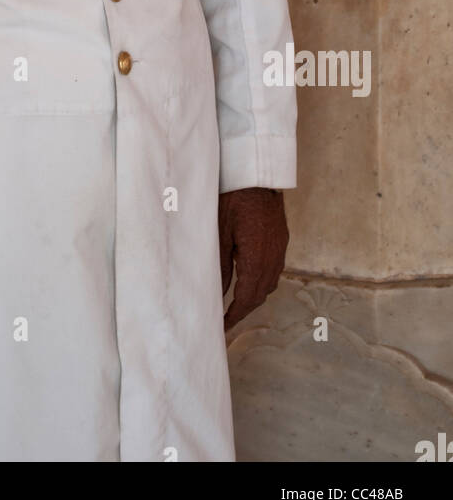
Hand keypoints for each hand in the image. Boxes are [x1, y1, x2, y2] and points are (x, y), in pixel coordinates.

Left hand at [219, 186, 288, 330]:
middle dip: (243, 309)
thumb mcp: (220, 230)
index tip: (223, 327)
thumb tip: (218, 292)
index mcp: (257, 256)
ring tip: (234, 303)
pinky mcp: (281, 239)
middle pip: (260, 294)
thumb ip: (220, 264)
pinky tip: (248, 278)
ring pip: (269, 283)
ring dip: (253, 296)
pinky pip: (274, 269)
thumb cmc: (234, 196)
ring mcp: (280, 247)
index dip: (235, 315)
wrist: (257, 172)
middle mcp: (273, 256)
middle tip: (225, 320)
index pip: (247, 297)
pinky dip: (261, 280)